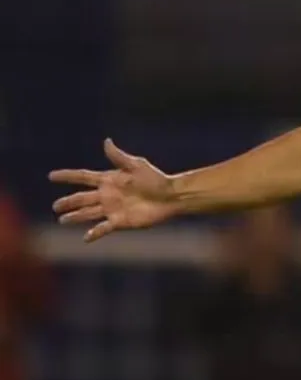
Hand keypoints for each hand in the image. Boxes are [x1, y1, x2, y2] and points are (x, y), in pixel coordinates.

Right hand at [49, 139, 178, 241]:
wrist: (170, 196)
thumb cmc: (156, 179)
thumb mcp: (136, 165)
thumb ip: (119, 157)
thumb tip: (106, 141)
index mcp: (109, 179)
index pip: (83, 177)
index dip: (67, 176)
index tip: (51, 176)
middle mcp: (107, 195)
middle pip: (82, 198)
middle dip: (68, 202)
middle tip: (55, 206)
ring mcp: (112, 209)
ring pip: (88, 213)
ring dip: (75, 217)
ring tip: (62, 220)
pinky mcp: (120, 222)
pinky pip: (103, 228)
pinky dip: (94, 233)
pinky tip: (85, 238)